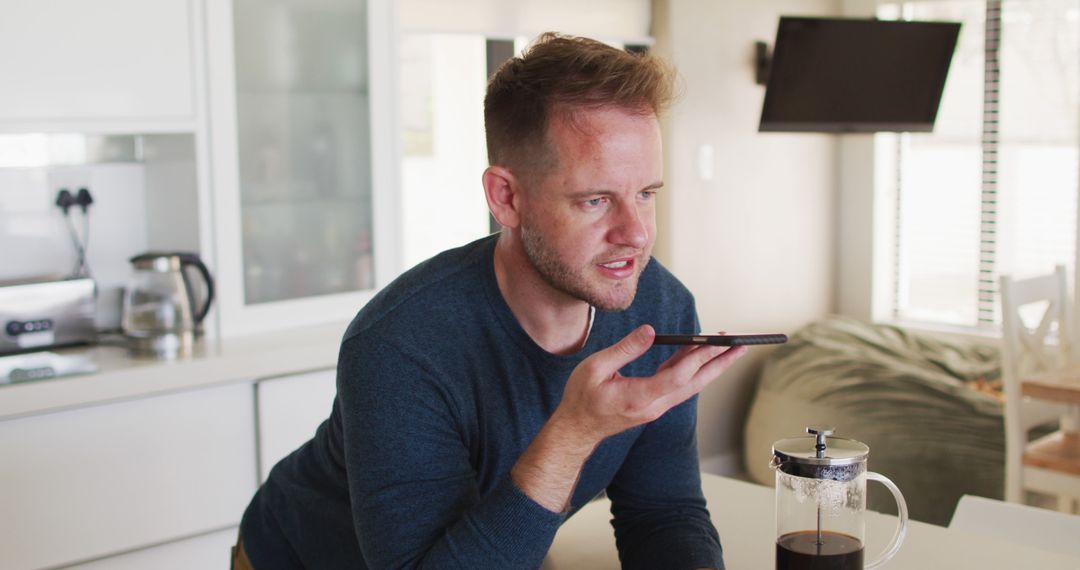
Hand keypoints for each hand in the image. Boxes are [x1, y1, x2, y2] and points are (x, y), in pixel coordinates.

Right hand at [552, 324, 746, 445]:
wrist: (576, 430)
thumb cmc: (581, 398)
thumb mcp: (594, 367)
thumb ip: (625, 349)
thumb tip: (650, 332)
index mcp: (639, 396)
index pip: (678, 376)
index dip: (698, 358)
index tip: (717, 342)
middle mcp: (654, 405)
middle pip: (695, 383)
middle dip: (719, 364)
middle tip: (741, 346)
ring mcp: (655, 407)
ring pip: (691, 386)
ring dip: (711, 367)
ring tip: (728, 348)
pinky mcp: (653, 405)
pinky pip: (679, 386)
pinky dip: (692, 369)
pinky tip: (697, 354)